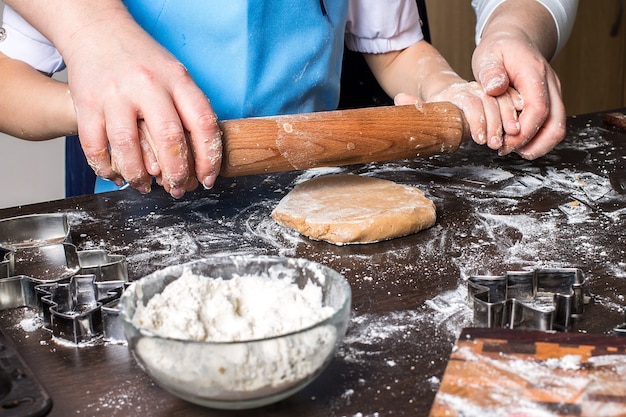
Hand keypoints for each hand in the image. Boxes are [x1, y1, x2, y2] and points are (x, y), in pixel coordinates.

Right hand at [66, 14, 221, 196]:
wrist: (97, 32)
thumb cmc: (142, 61)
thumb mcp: (175, 75)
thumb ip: (189, 109)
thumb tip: (200, 159)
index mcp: (176, 79)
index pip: (202, 124)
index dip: (208, 158)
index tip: (207, 178)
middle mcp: (147, 85)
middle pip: (169, 140)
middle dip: (177, 174)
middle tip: (177, 189)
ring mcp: (114, 95)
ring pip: (128, 149)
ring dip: (139, 177)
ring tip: (146, 186)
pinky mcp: (86, 104)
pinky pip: (95, 148)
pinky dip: (106, 170)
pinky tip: (118, 177)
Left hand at [394, 82, 520, 149]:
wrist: (459, 83)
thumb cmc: (446, 94)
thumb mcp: (432, 100)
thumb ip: (418, 102)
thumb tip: (399, 99)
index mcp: (463, 89)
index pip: (473, 102)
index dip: (477, 121)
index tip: (477, 138)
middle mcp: (481, 87)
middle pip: (492, 104)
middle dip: (496, 126)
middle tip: (494, 145)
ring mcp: (495, 90)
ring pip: (508, 103)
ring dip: (509, 123)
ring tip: (508, 142)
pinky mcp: (507, 94)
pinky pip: (517, 102)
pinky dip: (520, 114)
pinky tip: (520, 130)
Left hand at [472, 29, 565, 159]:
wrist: (516, 40)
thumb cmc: (500, 49)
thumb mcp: (488, 54)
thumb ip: (490, 71)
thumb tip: (495, 88)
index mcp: (535, 73)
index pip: (538, 110)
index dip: (524, 132)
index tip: (504, 143)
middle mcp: (551, 85)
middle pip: (555, 124)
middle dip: (532, 145)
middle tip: (505, 151)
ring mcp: (553, 94)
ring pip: (556, 129)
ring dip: (536, 146)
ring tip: (509, 150)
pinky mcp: (550, 102)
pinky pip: (550, 126)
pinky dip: (536, 139)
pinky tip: (515, 142)